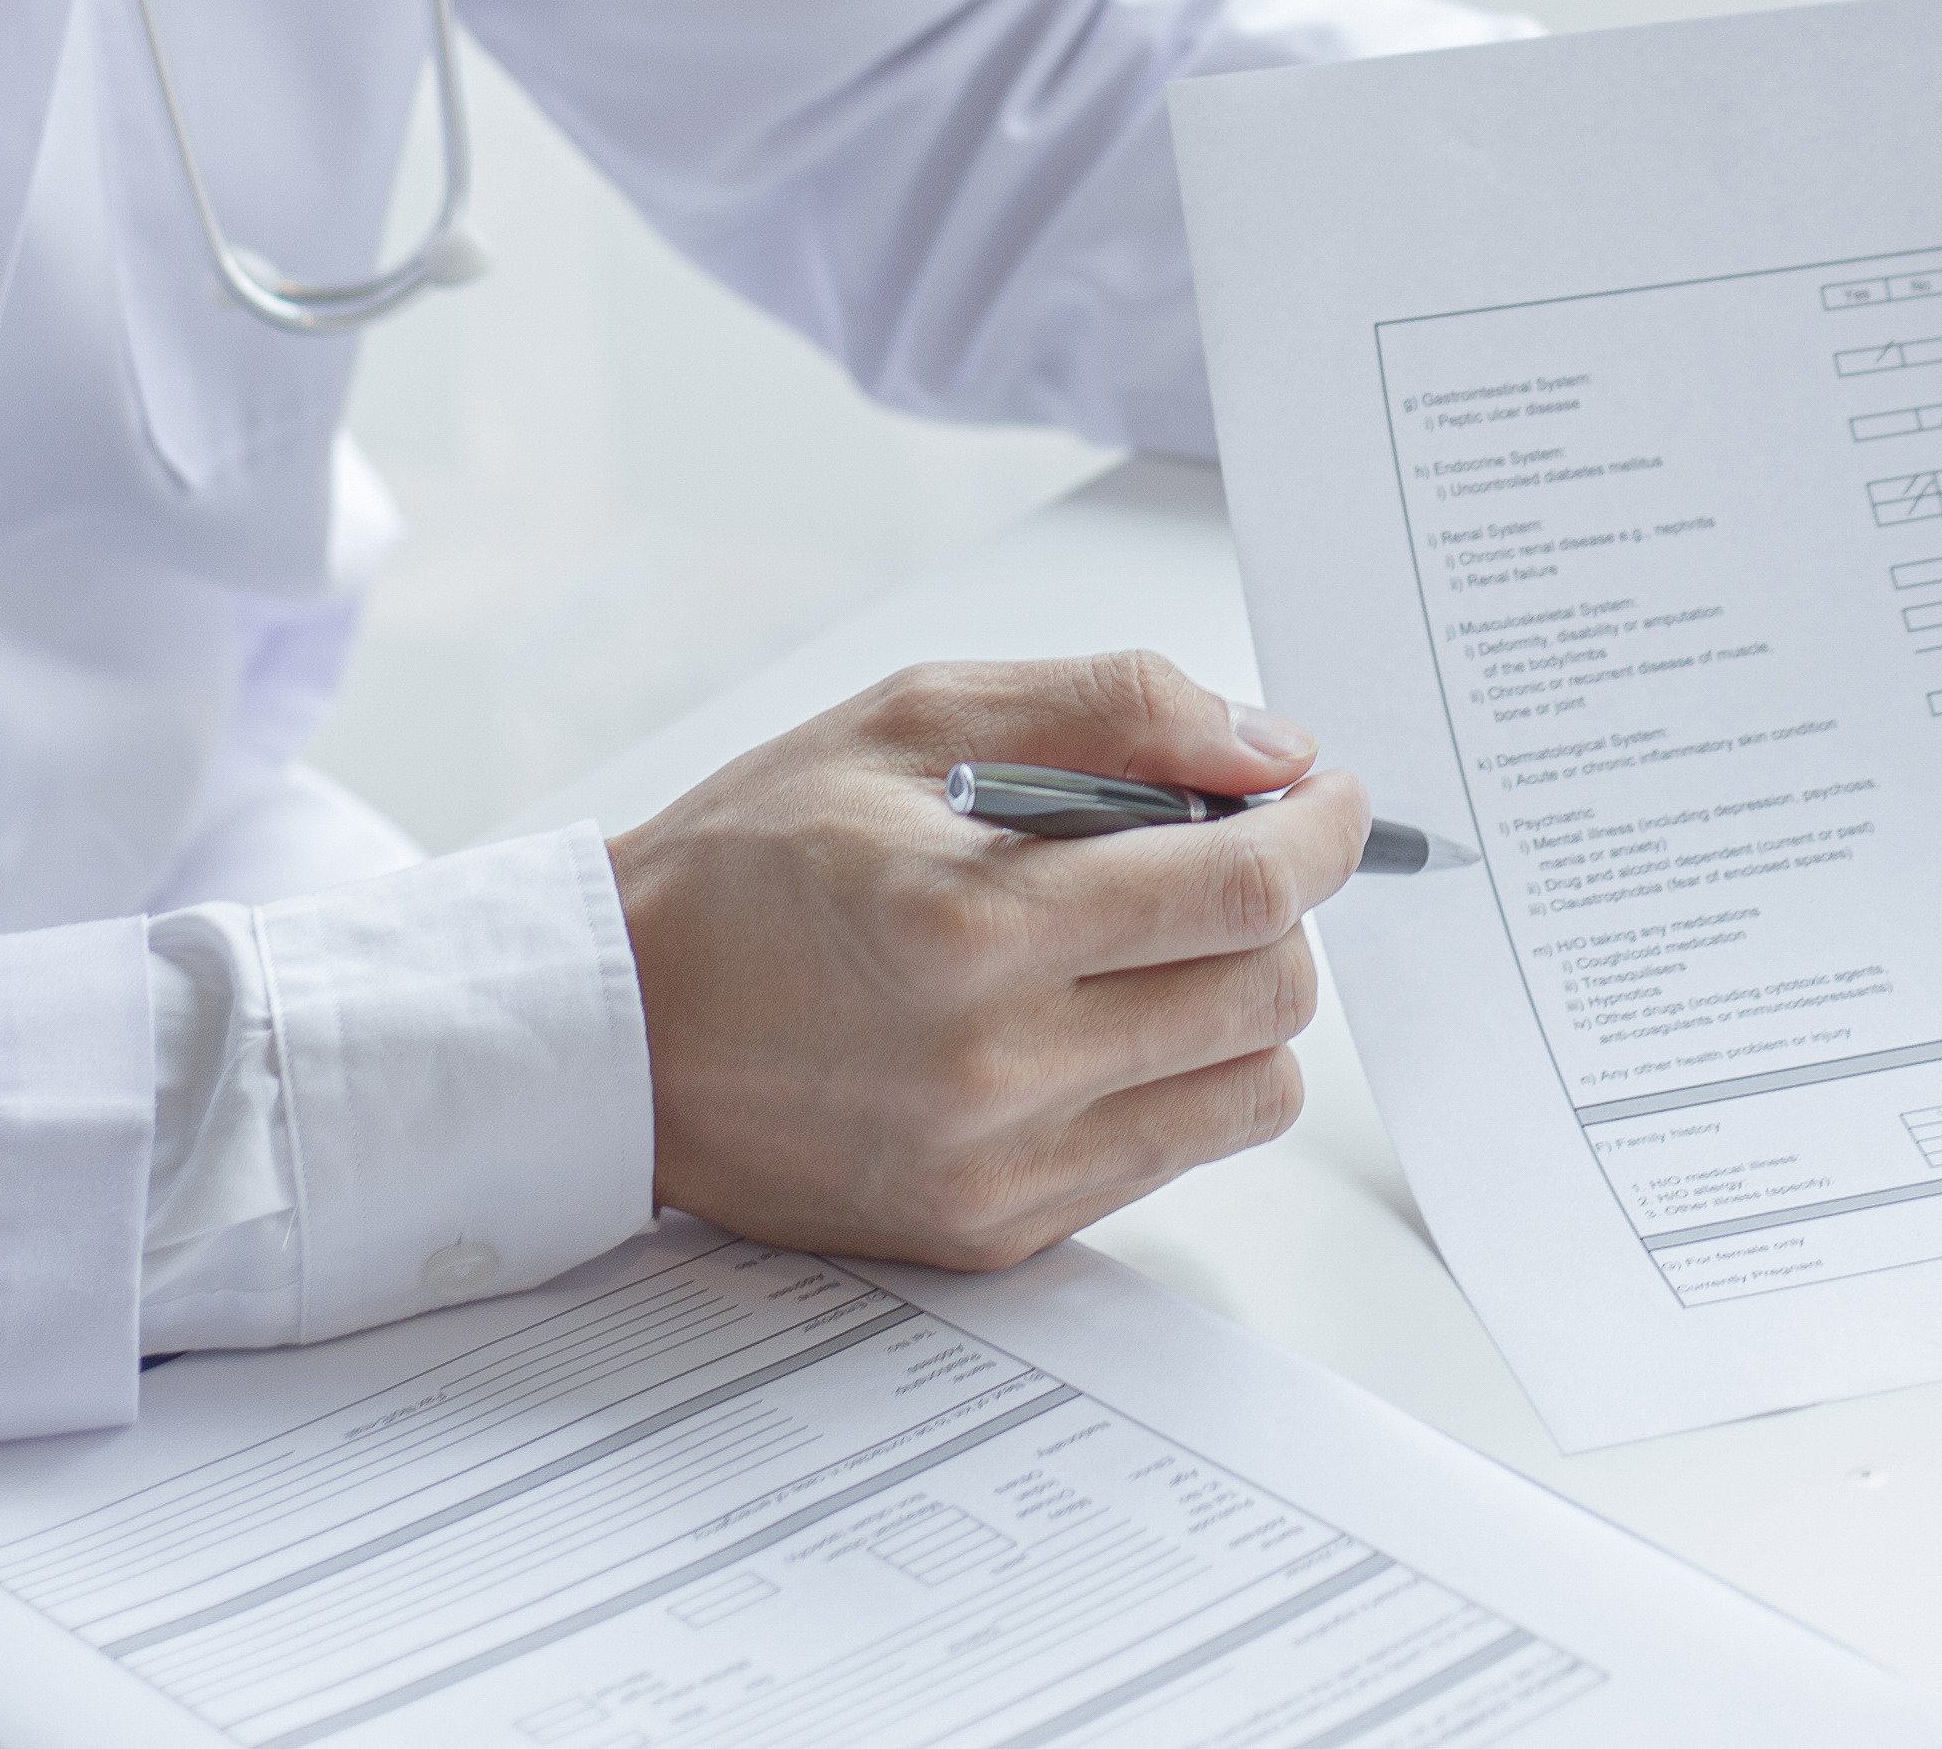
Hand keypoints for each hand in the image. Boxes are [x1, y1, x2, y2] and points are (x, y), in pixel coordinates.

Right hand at [609, 652, 1361, 1269]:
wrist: (615, 1031)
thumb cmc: (750, 863)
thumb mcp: (911, 720)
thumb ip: (1110, 711)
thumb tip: (1269, 751)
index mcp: (969, 924)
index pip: (1239, 887)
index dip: (1318, 831)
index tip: (1326, 798)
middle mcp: (992, 1066)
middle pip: (1268, 992)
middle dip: (1276, 909)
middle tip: (1217, 862)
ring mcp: (998, 1166)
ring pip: (1248, 1091)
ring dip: (1238, 1003)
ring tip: (1153, 949)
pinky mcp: (994, 1231)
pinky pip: (1170, 1156)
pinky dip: (1168, 1080)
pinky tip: (1088, 1025)